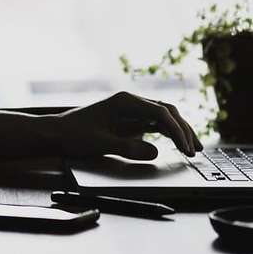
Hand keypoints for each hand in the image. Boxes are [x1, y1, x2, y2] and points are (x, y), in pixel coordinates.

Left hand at [54, 91, 201, 159]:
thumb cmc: (75, 135)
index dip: (176, 129)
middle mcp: (131, 102)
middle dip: (183, 129)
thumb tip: (155, 151)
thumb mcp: (100, 144)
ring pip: (164, 117)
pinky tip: (178, 144)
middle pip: (166, 111)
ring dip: (179, 130)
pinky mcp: (130, 120)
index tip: (185, 147)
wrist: (57, 132)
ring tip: (194, 148)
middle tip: (195, 149)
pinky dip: (169, 133)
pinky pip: (155, 124)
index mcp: (125, 102)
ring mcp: (131, 110)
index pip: (160, 112)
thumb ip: (127, 147)